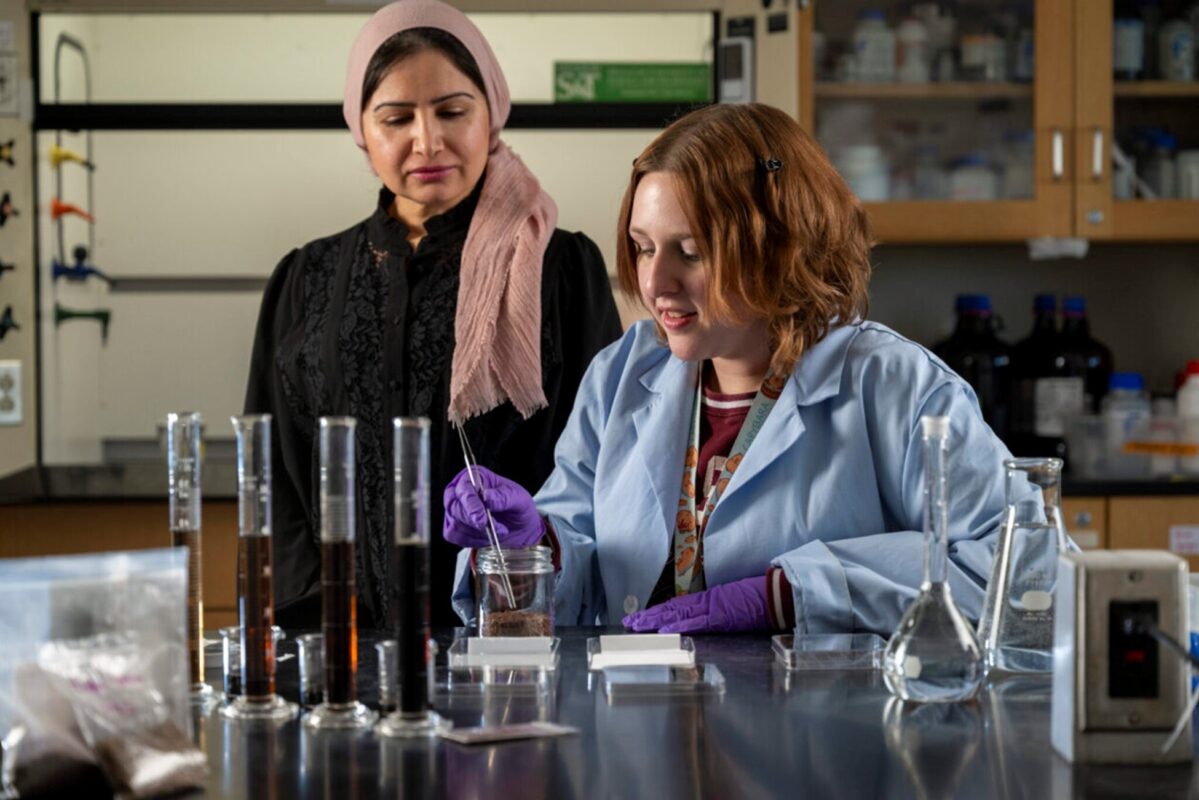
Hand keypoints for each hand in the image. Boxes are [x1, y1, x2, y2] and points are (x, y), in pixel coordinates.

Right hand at [443, 466, 544, 548]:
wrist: (521, 528)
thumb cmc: (518, 508)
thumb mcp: (519, 499)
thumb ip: (504, 497)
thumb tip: (488, 496)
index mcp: (476, 477)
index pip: (464, 488)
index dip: (471, 504)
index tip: (482, 518)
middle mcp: (461, 491)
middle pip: (454, 507)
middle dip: (474, 521)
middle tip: (494, 527)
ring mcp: (455, 509)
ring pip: (455, 523)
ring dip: (477, 532)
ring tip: (496, 530)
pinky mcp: (454, 526)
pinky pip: (454, 535)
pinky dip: (472, 539)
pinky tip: (486, 536)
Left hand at [622, 576, 768, 632]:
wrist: (777, 593)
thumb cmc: (760, 597)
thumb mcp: (735, 601)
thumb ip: (720, 608)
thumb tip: (710, 614)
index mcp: (710, 598)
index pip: (678, 606)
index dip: (659, 611)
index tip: (643, 616)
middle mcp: (706, 601)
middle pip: (672, 609)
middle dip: (649, 617)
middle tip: (629, 622)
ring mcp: (712, 608)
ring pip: (677, 614)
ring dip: (656, 621)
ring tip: (637, 626)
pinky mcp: (720, 617)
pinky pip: (695, 623)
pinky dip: (678, 626)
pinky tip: (663, 630)